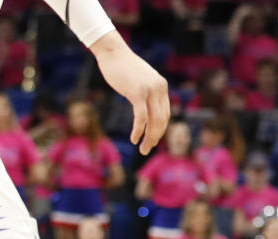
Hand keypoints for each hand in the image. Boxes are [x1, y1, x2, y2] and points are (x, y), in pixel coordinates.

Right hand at [90, 32, 168, 154]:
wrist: (112, 51)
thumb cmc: (122, 66)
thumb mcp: (140, 81)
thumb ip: (146, 93)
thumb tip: (146, 108)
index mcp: (162, 87)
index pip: (165, 114)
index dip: (160, 129)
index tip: (152, 139)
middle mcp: (159, 89)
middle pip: (162, 120)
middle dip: (155, 137)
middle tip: (147, 149)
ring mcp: (150, 91)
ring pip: (154, 121)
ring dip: (149, 138)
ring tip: (143, 149)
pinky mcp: (138, 93)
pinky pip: (141, 117)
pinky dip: (139, 130)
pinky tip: (134, 139)